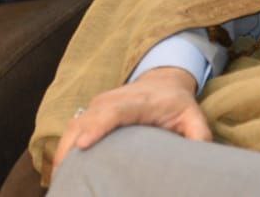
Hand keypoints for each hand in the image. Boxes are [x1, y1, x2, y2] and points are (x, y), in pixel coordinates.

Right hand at [54, 67, 210, 169]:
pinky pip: (73, 127)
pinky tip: (62, 169)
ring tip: (60, 179)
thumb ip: (198, 138)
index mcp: (137, 101)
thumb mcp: (194, 118)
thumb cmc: (177, 104)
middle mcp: (111, 100)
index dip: (97, 127)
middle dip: (70, 147)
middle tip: (64, 177)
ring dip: (63, 150)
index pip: (112, 112)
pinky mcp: (91, 111)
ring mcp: (98, 105)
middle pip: (85, 120)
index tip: (83, 145)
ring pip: (74, 125)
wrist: (163, 80)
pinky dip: (65, 146)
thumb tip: (200, 161)